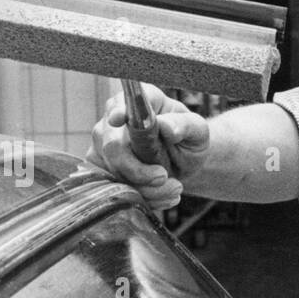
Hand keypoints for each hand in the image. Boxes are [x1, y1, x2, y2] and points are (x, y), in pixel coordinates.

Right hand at [86, 86, 209, 211]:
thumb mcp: (197, 131)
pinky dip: (142, 197)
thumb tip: (166, 126)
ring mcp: (103, 142)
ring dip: (146, 188)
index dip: (117, 112)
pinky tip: (163, 196)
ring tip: (174, 189)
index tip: (119, 118)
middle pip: (113, 147)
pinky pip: (114, 188)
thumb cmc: (189, 139)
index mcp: (140, 100)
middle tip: (165, 178)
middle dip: (139, 171)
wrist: (182, 161)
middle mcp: (114, 117)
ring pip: (114, 172)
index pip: (122, 103)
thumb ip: (185, 126)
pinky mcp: (101, 166)